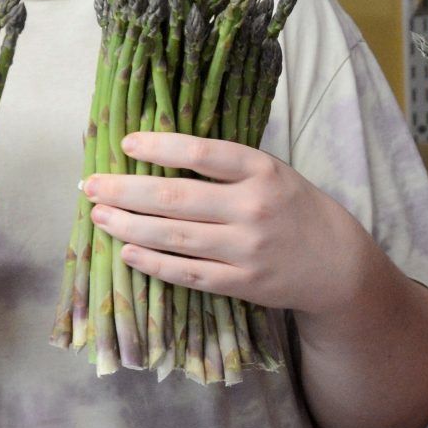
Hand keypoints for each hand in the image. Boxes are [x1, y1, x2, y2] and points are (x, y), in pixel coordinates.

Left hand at [83, 133, 371, 313]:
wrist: (336, 264)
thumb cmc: (295, 209)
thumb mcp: (273, 174)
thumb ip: (227, 167)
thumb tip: (158, 156)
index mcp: (263, 171)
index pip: (202, 154)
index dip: (159, 147)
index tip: (125, 144)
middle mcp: (254, 209)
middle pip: (175, 198)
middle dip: (124, 191)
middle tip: (90, 185)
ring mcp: (246, 250)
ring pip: (174, 237)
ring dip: (128, 226)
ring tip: (98, 215)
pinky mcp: (241, 283)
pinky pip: (187, 273)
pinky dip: (153, 263)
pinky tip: (127, 251)